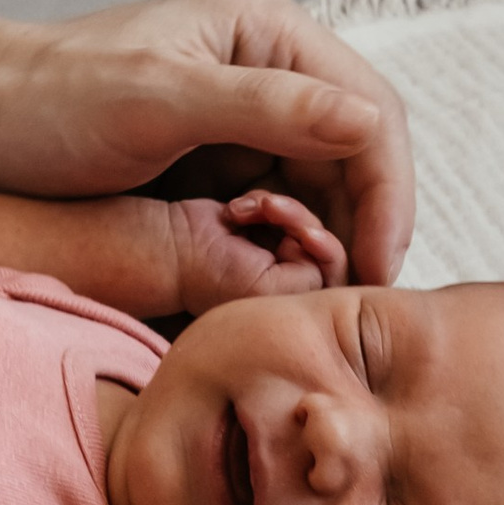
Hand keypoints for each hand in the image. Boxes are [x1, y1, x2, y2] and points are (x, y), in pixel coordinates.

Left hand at [0, 0, 413, 287]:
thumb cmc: (43, 100)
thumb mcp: (157, 100)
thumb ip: (266, 108)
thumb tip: (368, 125)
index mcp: (267, 29)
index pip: (370, 114)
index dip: (387, 195)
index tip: (379, 270)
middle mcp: (266, 68)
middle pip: (353, 161)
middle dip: (354, 229)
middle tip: (337, 300)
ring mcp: (239, 121)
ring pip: (316, 196)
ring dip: (314, 247)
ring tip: (293, 296)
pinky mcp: (210, 167)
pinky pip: (270, 217)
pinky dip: (274, 254)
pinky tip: (258, 287)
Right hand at [170, 187, 351, 315]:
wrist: (169, 246)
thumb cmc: (212, 275)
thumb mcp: (271, 286)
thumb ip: (314, 276)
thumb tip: (332, 252)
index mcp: (295, 303)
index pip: (334, 272)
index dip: (324, 248)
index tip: (301, 235)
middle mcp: (290, 280)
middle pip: (324, 243)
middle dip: (300, 222)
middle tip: (274, 211)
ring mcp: (277, 252)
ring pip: (306, 221)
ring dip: (279, 209)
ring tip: (245, 208)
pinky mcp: (262, 227)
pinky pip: (285, 206)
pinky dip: (263, 201)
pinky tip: (235, 209)